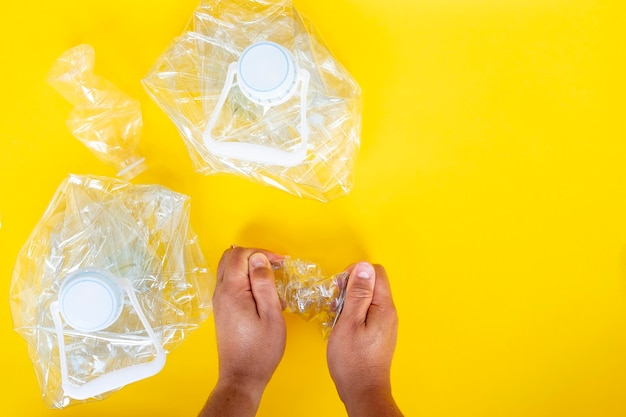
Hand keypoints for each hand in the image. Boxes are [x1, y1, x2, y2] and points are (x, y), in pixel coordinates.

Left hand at [199, 247, 285, 416]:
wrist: (242, 377)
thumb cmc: (260, 350)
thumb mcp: (271, 315)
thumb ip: (264, 284)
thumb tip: (259, 258)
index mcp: (231, 291)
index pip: (240, 255)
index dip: (261, 252)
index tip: (281, 262)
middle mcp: (220, 293)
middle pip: (230, 257)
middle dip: (254, 255)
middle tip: (275, 265)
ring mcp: (219, 301)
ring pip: (229, 269)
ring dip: (249, 267)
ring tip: (271, 279)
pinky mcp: (222, 310)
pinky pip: (231, 283)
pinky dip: (245, 279)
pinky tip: (262, 294)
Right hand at [327, 262, 402, 416]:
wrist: (363, 392)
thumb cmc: (353, 360)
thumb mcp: (349, 322)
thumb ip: (357, 293)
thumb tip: (364, 267)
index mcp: (383, 307)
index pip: (375, 272)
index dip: (354, 274)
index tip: (339, 288)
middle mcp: (388, 313)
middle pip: (371, 284)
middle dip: (350, 288)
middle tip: (335, 304)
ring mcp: (384, 324)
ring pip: (367, 299)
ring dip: (349, 302)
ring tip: (336, 317)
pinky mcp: (378, 333)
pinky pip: (366, 313)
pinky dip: (352, 314)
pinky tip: (341, 326)